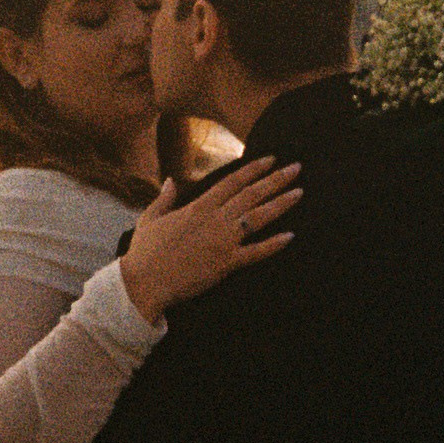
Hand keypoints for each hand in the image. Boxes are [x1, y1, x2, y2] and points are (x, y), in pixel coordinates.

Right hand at [118, 159, 300, 323]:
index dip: (253, 169)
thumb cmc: (144, 252)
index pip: (232, 182)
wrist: (145, 282)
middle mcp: (215, 220)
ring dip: (281, 204)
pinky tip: (290, 236)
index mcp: (198, 207)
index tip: (271, 160)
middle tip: (296, 168)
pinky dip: (274, 245)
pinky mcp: (226, 264)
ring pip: (258, 218)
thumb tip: (170, 181)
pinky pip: (256, 252)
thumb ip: (164, 198)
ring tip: (299, 192)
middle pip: (252, 195)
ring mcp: (223, 241)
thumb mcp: (150, 219)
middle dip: (276, 180)